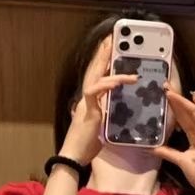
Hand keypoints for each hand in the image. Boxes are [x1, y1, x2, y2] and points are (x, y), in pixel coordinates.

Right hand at [59, 39, 133, 166]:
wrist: (74, 156)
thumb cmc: (87, 144)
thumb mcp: (103, 125)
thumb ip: (108, 114)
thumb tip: (117, 109)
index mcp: (91, 101)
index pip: (97, 76)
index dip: (102, 62)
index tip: (109, 48)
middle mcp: (87, 98)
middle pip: (94, 71)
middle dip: (102, 54)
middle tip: (111, 38)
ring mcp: (86, 103)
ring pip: (96, 78)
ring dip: (109, 67)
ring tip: (120, 57)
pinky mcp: (88, 110)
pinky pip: (95, 92)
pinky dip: (106, 85)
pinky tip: (116, 81)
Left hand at [153, 89, 194, 194]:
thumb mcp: (181, 162)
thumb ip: (169, 153)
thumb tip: (152, 148)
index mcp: (194, 137)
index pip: (181, 118)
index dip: (173, 108)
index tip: (162, 97)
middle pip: (187, 112)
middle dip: (176, 99)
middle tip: (164, 86)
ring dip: (183, 101)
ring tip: (171, 91)